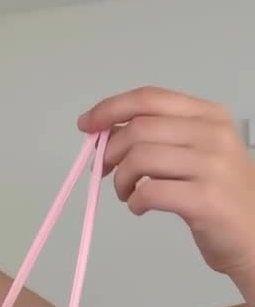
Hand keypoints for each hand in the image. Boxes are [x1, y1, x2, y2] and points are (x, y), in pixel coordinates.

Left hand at [79, 87, 254, 301]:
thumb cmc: (221, 198)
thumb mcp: (198, 155)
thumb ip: (161, 138)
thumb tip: (109, 132)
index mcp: (209, 116)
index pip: (150, 98)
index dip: (111, 108)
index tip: (86, 124)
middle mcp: (212, 134)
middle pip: (139, 128)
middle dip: (110, 151)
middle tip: (104, 172)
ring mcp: (211, 166)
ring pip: (140, 158)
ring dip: (120, 180)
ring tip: (126, 194)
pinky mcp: (204, 199)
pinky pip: (149, 192)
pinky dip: (133, 201)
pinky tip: (140, 208)